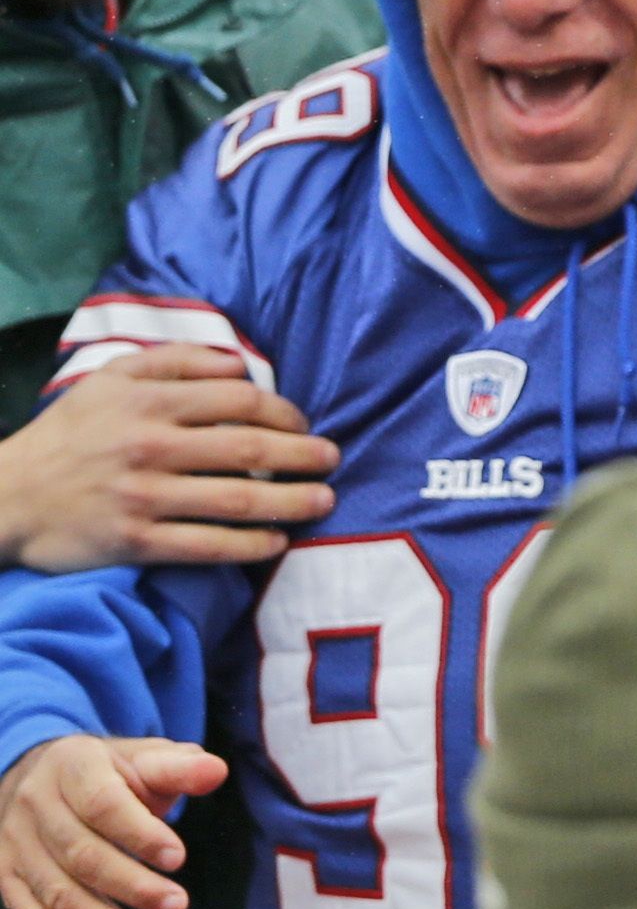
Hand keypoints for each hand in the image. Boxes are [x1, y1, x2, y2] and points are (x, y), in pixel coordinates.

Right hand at [0, 346, 336, 571]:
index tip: (304, 424)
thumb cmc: (70, 432)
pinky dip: (250, 544)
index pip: (240, 400)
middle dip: (303, 454)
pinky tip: (277, 542)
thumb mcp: (111, 379)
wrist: (7, 493)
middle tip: (333, 460)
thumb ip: (175, 362)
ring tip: (323, 500)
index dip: (285, 412)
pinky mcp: (135, 541)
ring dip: (291, 500)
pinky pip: (207, 545)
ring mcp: (143, 496)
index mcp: (148, 401)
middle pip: (249, 447)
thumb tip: (238, 363)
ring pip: (237, 498)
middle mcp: (149, 446)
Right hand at [0, 735, 227, 908]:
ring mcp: (15, 843)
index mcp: (72, 766)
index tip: (178, 859)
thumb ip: (179, 767)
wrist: (42, 775)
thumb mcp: (144, 759)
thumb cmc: (110, 772)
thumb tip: (216, 772)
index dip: (139, 834)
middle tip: (178, 906)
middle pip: (81, 855)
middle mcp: (35, 804)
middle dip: (133, 887)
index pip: (103, 804)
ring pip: (57, 894)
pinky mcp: (6, 875)